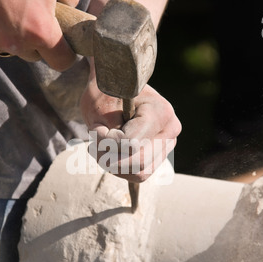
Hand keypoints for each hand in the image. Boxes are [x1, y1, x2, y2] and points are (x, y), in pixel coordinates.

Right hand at [0, 0, 79, 70]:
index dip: (66, 54)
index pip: (62, 62)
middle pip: (38, 56)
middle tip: (34, 15)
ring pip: (17, 50)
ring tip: (11, 8)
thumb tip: (72, 8)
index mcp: (41, 32)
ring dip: (18, 37)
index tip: (64, 45)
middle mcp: (18, 45)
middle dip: (39, 40)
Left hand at [80, 66, 181, 182]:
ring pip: (140, 173)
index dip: (107, 142)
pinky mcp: (159, 155)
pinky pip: (140, 174)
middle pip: (139, 163)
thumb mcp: (99, 110)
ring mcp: (168, 144)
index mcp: (160, 112)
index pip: (131, 144)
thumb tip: (114, 160)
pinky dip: (120, 169)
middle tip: (92, 146)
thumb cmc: (106, 95)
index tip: (95, 128)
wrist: (115, 87)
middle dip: (110, 159)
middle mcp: (170, 130)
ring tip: (99, 150)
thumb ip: (107, 136)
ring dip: (114, 166)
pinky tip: (109, 154)